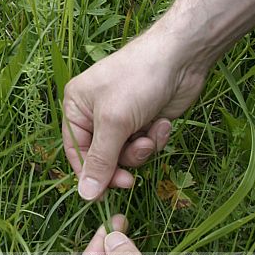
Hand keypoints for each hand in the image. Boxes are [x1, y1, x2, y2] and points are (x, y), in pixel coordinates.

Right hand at [62, 23, 207, 199]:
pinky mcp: (144, 121)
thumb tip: (84, 195)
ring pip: (126, 154)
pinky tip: (162, 123)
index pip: (75, 150)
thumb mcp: (114, 122)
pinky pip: (145, 144)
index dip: (89, 174)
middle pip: (102, 157)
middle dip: (121, 162)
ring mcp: (122, 118)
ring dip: (141, 150)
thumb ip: (100, 160)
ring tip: (150, 134)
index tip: (104, 195)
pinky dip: (154, 138)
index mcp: (77, 107)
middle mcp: (96, 113)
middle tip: (132, 180)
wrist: (180, 58)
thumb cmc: (137, 80)